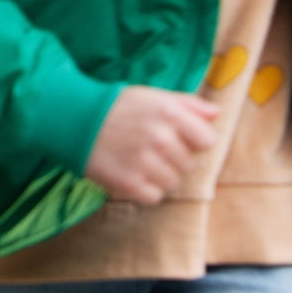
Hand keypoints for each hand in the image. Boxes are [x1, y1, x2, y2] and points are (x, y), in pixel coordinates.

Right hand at [82, 86, 219, 202]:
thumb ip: (189, 104)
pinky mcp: (130, 184)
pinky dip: (145, 189)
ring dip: (160, 175)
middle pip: (189, 164)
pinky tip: (133, 172)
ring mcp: (145, 162)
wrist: (74, 120)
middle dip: (174, 158)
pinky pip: (154, 196)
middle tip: (151, 148)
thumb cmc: (117, 106)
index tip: (178, 137)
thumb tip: (217, 114)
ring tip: (141, 161)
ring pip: (173, 182)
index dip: (193, 140)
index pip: (207, 141)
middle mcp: (161, 138)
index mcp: (170, 114)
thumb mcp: (153, 96)